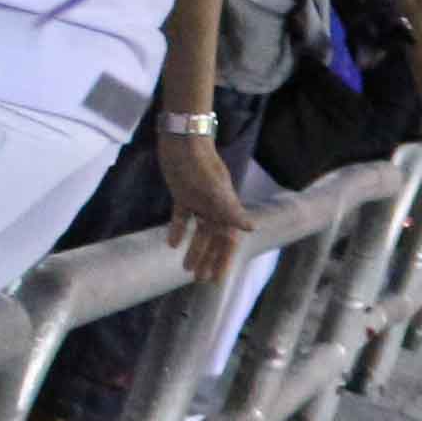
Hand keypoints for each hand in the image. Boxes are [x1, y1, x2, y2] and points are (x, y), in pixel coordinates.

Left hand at [156, 125, 244, 285]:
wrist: (183, 139)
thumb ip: (230, 208)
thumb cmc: (199, 162)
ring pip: (199, 232)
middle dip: (209, 261)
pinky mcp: (184, 194)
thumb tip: (250, 229)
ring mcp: (200, 201)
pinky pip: (183, 217)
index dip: (224, 261)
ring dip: (194, 250)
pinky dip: (178, 230)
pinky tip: (171, 244)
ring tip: (185, 269)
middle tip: (200, 281)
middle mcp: (215, 208)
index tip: (217, 280)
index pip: (228, 241)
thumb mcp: (213, 187)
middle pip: (214, 241)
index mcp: (226, 208)